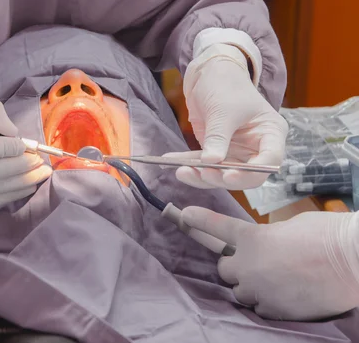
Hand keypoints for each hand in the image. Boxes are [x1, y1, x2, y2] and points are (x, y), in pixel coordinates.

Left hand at [165, 43, 287, 189]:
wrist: (209, 74)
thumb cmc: (226, 86)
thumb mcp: (223, 110)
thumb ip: (218, 137)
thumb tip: (210, 162)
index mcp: (270, 133)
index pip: (269, 161)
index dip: (251, 173)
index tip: (229, 176)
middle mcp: (256, 147)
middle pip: (245, 174)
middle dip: (222, 178)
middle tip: (202, 173)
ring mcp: (237, 151)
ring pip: (222, 174)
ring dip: (201, 175)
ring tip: (182, 171)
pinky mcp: (217, 151)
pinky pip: (203, 164)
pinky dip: (188, 164)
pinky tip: (169, 161)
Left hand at [182, 206, 358, 320]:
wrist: (352, 260)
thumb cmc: (325, 235)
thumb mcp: (289, 227)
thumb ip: (268, 236)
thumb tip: (266, 246)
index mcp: (251, 237)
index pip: (215, 228)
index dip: (197, 221)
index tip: (182, 215)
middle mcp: (248, 264)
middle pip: (224, 270)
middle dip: (235, 266)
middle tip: (256, 263)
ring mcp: (259, 289)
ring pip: (240, 292)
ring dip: (251, 285)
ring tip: (276, 280)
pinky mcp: (273, 310)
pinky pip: (259, 308)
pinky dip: (267, 302)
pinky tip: (286, 294)